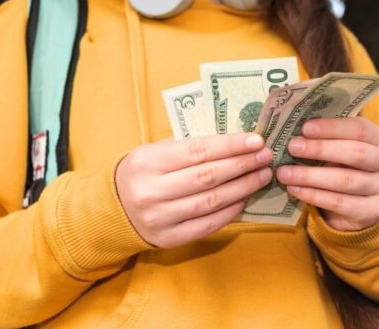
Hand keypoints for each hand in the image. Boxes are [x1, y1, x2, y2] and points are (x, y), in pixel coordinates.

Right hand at [115, 132, 272, 247]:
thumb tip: (233, 141)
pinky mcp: (169, 239)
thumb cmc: (142, 173)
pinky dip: (230, 210)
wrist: (112, 211)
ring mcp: (160, 218)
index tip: (256, 139)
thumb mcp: (154, 151)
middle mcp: (152, 191)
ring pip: (211, 201)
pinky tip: (245, 198)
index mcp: (148, 162)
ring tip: (262, 175)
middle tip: (266, 156)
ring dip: (243, 187)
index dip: (230, 145)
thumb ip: (187, 146)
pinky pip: (208, 224)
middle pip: (208, 176)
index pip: (197, 151)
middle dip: (242, 164)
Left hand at [276, 117, 378, 230]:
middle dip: (321, 149)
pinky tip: (295, 190)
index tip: (305, 128)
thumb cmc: (343, 167)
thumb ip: (326, 138)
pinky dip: (314, 195)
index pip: (361, 128)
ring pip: (345, 180)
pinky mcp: (372, 211)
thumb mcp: (340, 148)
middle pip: (356, 153)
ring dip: (310, 176)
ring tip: (285, 173)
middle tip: (293, 147)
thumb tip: (294, 130)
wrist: (356, 207)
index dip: (332, 127)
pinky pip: (340, 202)